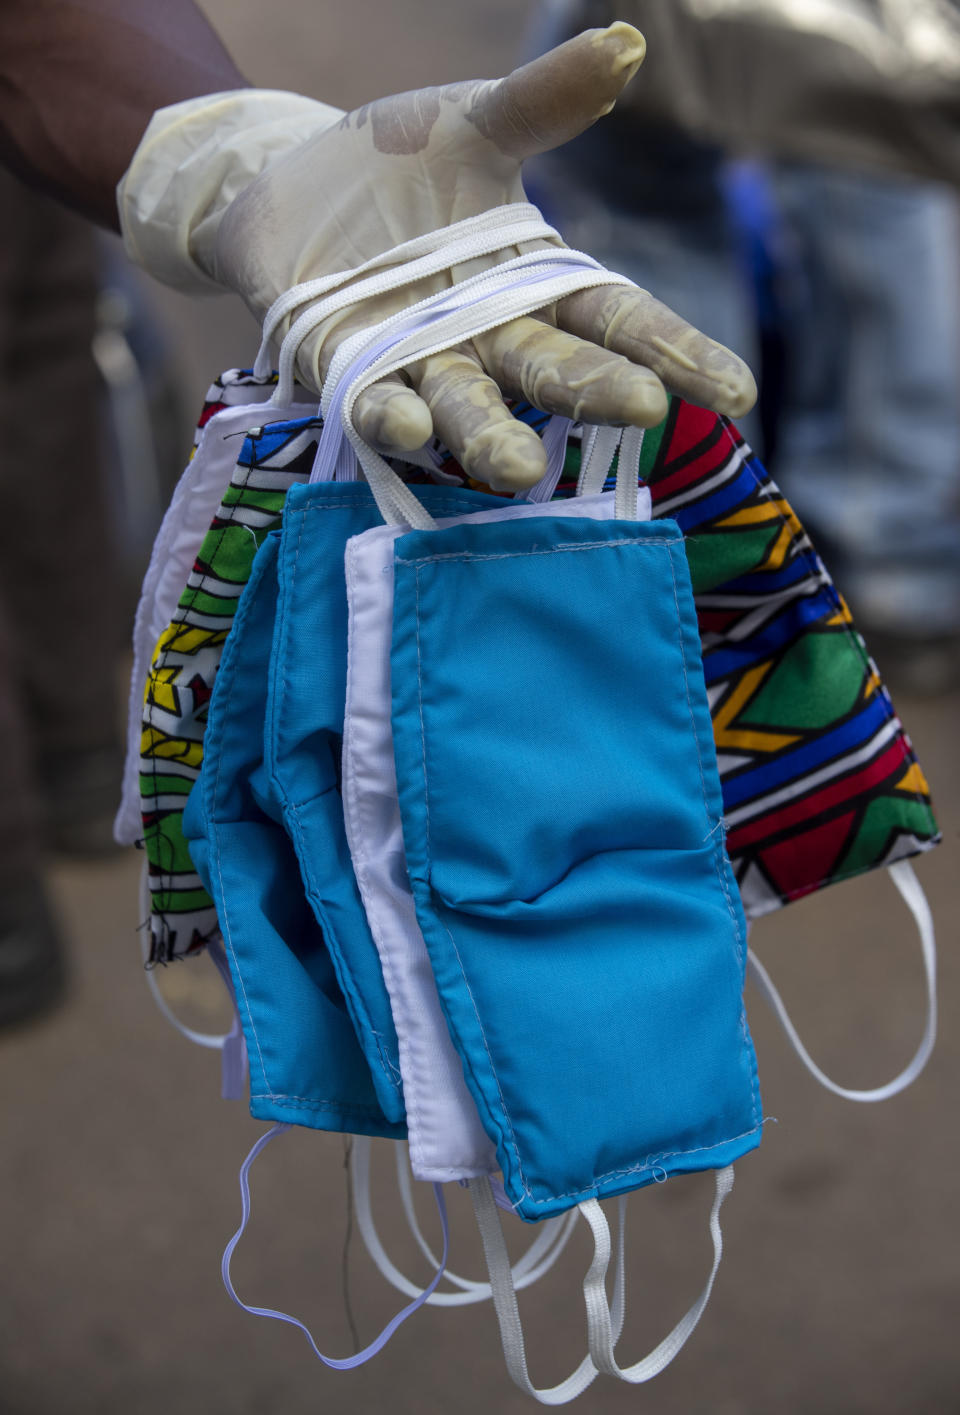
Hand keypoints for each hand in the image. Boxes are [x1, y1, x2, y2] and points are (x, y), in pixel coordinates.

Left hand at [214, 26, 757, 489]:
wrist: (288, 185)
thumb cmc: (396, 162)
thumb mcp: (472, 120)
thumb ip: (542, 100)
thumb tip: (626, 45)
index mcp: (533, 280)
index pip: (616, 320)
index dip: (674, 352)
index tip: (734, 391)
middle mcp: (485, 336)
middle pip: (553, 370)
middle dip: (595, 391)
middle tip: (644, 410)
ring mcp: (416, 361)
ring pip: (467, 406)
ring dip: (491, 437)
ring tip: (519, 467)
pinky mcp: (344, 370)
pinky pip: (371, 401)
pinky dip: (390, 415)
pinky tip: (410, 426)